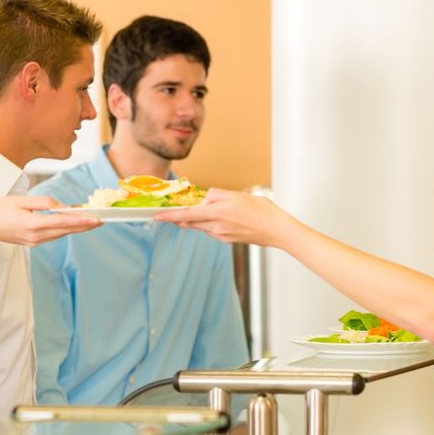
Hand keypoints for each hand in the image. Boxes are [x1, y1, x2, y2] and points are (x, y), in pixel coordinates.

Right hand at [0, 195, 100, 246]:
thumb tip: (61, 206)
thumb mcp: (21, 200)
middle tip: (101, 221)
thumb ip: (44, 202)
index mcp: (33, 224)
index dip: (81, 221)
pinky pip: (53, 235)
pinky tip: (72, 224)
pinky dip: (64, 229)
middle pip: (66, 231)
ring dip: (76, 228)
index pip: (63, 223)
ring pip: (61, 234)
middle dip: (84, 225)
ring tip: (91, 221)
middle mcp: (36, 236)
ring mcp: (34, 242)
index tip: (96, 219)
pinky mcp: (33, 243)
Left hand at [154, 188, 301, 246]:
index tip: (156, 217)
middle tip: (169, 211)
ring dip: (197, 218)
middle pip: (190, 222)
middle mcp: (216, 227)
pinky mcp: (226, 240)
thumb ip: (217, 194)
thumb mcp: (238, 195)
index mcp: (217, 213)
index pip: (187, 215)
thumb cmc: (261, 210)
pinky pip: (211, 230)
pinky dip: (210, 222)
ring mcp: (221, 236)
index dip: (169, 216)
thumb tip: (205, 198)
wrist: (277, 230)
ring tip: (206, 209)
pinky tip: (222, 216)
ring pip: (201, 225)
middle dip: (179, 217)